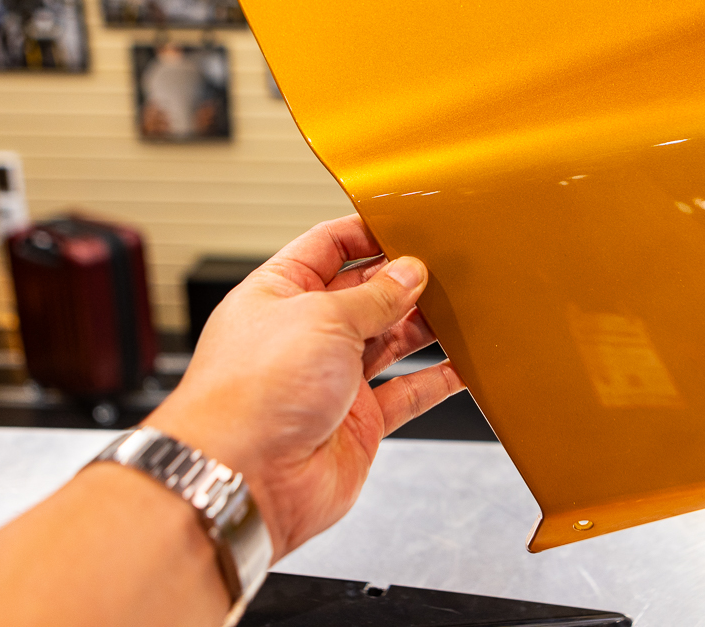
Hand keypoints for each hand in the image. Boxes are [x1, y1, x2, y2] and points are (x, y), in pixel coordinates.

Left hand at [145, 215, 464, 559]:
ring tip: (460, 307)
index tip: (408, 225)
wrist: (242, 479)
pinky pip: (406, 393)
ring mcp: (331, 380)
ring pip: (389, 342)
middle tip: (445, 268)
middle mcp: (303, 335)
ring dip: (424, 326)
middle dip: (403, 281)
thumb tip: (408, 274)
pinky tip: (461, 365)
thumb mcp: (322, 318)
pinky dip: (436, 380)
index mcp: (278, 294)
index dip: (367, 233)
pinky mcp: (357, 422)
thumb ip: (375, 296)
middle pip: (364, 294)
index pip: (327, 247)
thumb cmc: (252, 395)